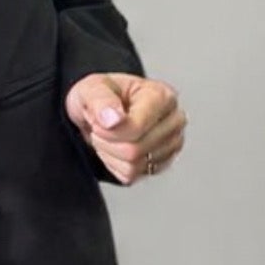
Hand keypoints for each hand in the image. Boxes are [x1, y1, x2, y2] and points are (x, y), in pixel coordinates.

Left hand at [64, 71, 186, 184]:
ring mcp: (171, 144)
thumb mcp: (91, 88)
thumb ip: (100, 100)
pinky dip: (116, 165)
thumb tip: (114, 119)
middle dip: (107, 143)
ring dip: (110, 154)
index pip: (135, 128)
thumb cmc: (100, 95)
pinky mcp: (162, 163)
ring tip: (109, 136)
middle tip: (100, 129)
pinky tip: (115, 147)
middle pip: (135, 151)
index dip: (108, 131)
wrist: (101, 110)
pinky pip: (132, 176)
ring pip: (133, 166)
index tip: (98, 122)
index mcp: (161, 96)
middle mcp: (173, 120)